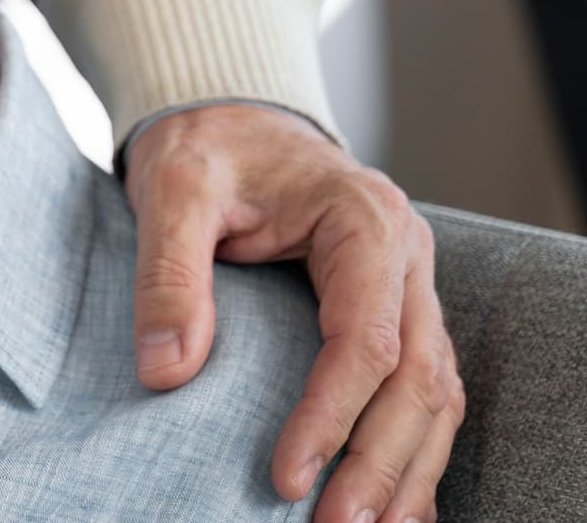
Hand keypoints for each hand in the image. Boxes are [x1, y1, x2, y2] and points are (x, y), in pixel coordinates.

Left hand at [123, 104, 460, 522]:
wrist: (226, 116)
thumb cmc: (203, 148)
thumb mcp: (172, 190)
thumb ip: (168, 273)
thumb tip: (165, 370)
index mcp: (363, 220)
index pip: (365, 341)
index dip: (330, 416)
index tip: (286, 476)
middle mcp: (404, 255)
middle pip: (419, 380)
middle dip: (380, 464)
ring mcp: (408, 283)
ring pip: (436, 392)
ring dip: (407, 470)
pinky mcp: (393, 307)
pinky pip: (423, 385)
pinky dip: (411, 447)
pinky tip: (392, 501)